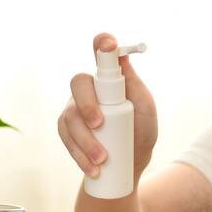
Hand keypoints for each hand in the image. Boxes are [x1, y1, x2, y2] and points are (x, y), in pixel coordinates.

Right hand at [58, 33, 157, 182]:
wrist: (128, 166)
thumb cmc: (140, 133)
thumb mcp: (145, 110)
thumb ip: (135, 86)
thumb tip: (123, 56)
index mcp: (109, 80)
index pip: (102, 56)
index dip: (102, 44)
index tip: (108, 43)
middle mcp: (88, 90)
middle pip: (78, 83)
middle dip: (87, 105)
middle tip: (100, 124)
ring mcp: (74, 109)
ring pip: (70, 116)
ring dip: (85, 139)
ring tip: (102, 159)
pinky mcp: (67, 130)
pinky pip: (65, 138)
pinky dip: (78, 154)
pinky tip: (92, 168)